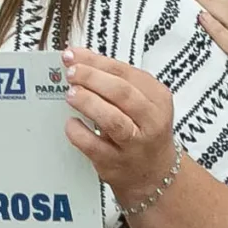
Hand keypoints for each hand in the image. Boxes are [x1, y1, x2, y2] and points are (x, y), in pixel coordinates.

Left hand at [63, 45, 184, 210]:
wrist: (155, 172)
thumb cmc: (142, 129)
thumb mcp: (140, 100)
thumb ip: (114, 80)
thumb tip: (77, 58)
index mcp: (157, 98)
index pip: (126, 72)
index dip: (96, 61)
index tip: (72, 55)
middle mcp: (151, 121)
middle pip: (122, 93)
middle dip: (92, 79)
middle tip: (71, 74)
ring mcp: (134, 144)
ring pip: (113, 120)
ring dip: (88, 103)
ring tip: (70, 94)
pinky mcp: (115, 163)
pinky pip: (94, 146)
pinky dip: (79, 132)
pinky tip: (71, 123)